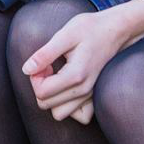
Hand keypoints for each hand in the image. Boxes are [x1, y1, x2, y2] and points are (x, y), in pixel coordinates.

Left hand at [20, 0, 143, 122]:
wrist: (117, 29)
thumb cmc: (91, 28)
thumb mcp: (65, 35)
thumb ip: (44, 54)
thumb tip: (26, 70)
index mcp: (75, 76)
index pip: (41, 93)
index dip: (34, 78)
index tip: (42, 63)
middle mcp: (84, 90)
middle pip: (46, 105)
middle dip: (40, 86)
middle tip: (48, 67)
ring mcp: (90, 95)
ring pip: (59, 113)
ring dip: (51, 98)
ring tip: (56, 76)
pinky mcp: (93, 95)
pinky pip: (78, 115)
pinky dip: (67, 106)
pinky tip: (66, 87)